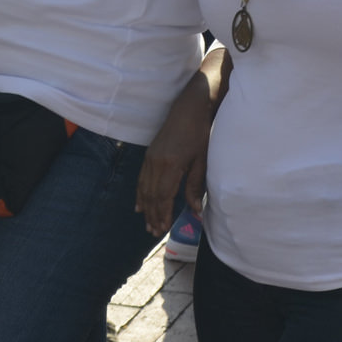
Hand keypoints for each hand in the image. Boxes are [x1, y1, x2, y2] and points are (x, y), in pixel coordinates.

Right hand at [135, 80, 212, 236]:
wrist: (189, 109)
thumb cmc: (199, 133)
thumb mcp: (201, 160)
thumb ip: (195, 186)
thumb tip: (196, 211)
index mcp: (171, 165)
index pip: (163, 196)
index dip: (163, 214)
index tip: (163, 229)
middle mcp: (156, 162)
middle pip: (151, 195)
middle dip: (153, 215)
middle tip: (155, 232)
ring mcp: (150, 158)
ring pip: (144, 188)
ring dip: (146, 207)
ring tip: (147, 224)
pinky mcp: (149, 154)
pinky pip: (141, 178)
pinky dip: (140, 193)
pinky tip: (139, 205)